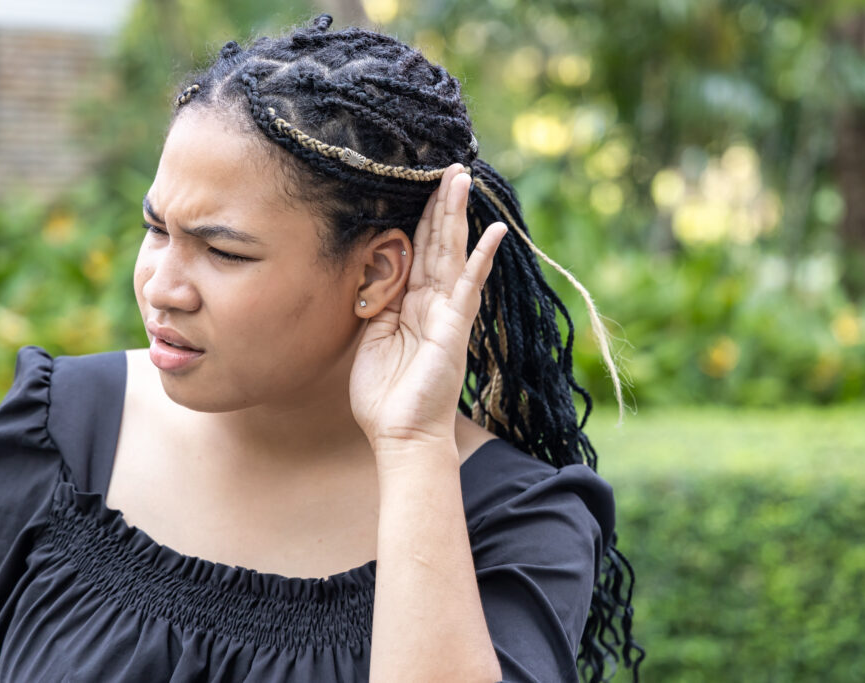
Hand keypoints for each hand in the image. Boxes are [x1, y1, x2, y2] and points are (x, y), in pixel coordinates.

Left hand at [349, 163, 507, 456]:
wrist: (401, 434)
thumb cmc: (385, 395)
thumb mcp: (371, 337)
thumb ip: (377, 302)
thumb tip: (374, 270)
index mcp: (410, 305)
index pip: (416, 251)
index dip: (419, 219)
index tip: (420, 186)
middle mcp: (432, 303)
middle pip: (436, 243)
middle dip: (440, 204)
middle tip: (448, 167)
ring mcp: (447, 313)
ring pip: (451, 253)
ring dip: (456, 215)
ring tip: (461, 177)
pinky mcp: (454, 327)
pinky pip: (469, 286)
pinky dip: (481, 258)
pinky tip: (493, 231)